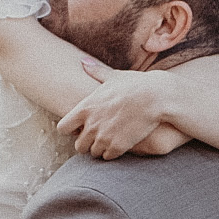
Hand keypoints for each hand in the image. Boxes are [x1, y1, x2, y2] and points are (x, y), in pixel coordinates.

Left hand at [58, 63, 178, 157]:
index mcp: (85, 108)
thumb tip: (83, 61)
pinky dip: (112, 153)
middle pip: (78, 146)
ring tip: (110, 140)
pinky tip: (120, 144)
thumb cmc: (135, 84)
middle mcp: (91, 125)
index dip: (70, 129)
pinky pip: (108, 157)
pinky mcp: (118, 146)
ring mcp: (104, 137)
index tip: (80, 127)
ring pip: (93, 153)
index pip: (62, 128)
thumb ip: (95, 72)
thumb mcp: (113, 76)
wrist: (156, 97)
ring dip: (100, 148)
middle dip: (86, 143)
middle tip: (97, 137)